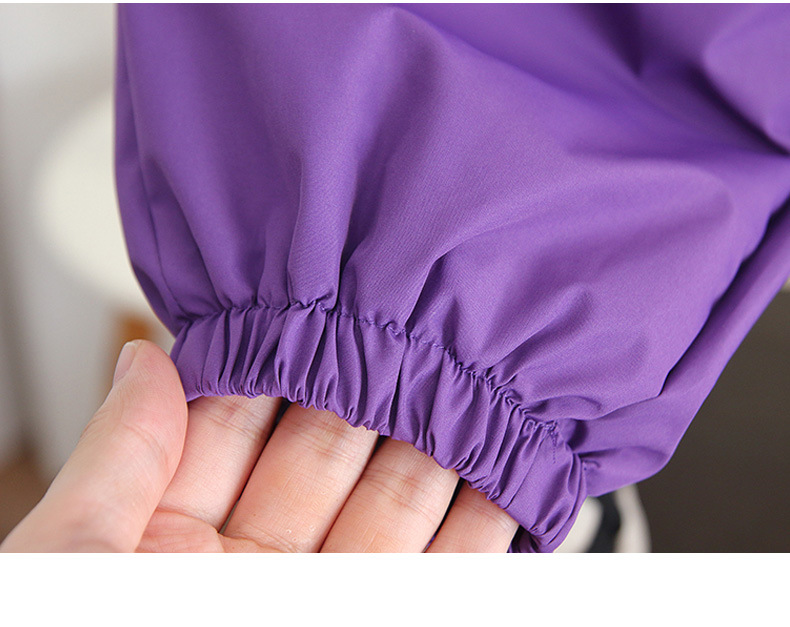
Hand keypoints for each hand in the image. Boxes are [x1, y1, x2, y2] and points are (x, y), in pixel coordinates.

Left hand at [1, 340, 517, 551]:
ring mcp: (317, 597)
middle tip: (424, 329)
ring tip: (480, 391)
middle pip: (330, 456)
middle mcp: (250, 566)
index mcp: (170, 536)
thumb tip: (143, 355)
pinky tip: (499, 489)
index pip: (243, 420)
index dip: (289, 360)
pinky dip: (476, 540)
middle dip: (378, 393)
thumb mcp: (72, 561)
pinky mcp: (372, 626)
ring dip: (438, 455)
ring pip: (393, 514)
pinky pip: (437, 582)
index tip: (337, 304)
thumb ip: (118, 457)